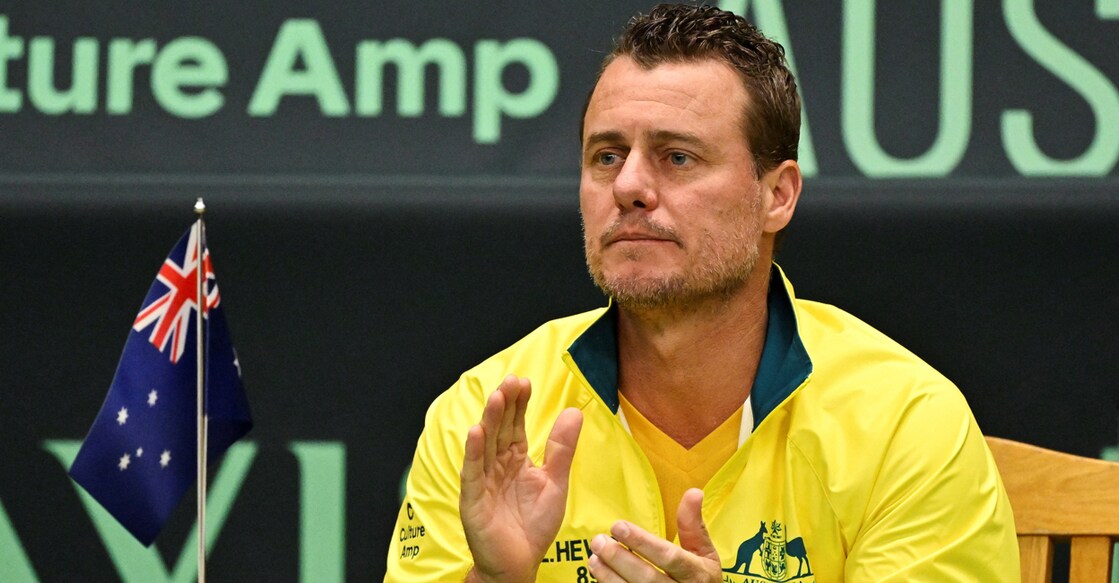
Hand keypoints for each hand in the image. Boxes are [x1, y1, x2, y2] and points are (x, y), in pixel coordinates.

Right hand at [460, 375, 583, 582]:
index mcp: (515, 459)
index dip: (519, 404)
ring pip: (485, 445)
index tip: (525, 381)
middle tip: (512, 380)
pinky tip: (476, 431)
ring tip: (497, 397)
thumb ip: (561, 449)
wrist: (519, 562)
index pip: (515, 425)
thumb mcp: (555, 482)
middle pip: (499, 428)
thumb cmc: (534, 526)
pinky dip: (473, 452)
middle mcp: (496, 465)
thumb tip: (574, 412)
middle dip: (505, 404)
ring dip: (490, 420)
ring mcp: (483, 480)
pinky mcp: (473, 499)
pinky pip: (473, 472)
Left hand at [587, 489, 721, 581]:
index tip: (618, 526)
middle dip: (620, 559)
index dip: (643, 543)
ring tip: (594, 558)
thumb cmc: (700, 580)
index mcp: (697, 574)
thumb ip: (694, 526)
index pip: (669, 557)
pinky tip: (599, 575)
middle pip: (648, 579)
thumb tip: (693, 492)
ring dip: (610, 577)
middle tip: (599, 541)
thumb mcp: (705, 555)